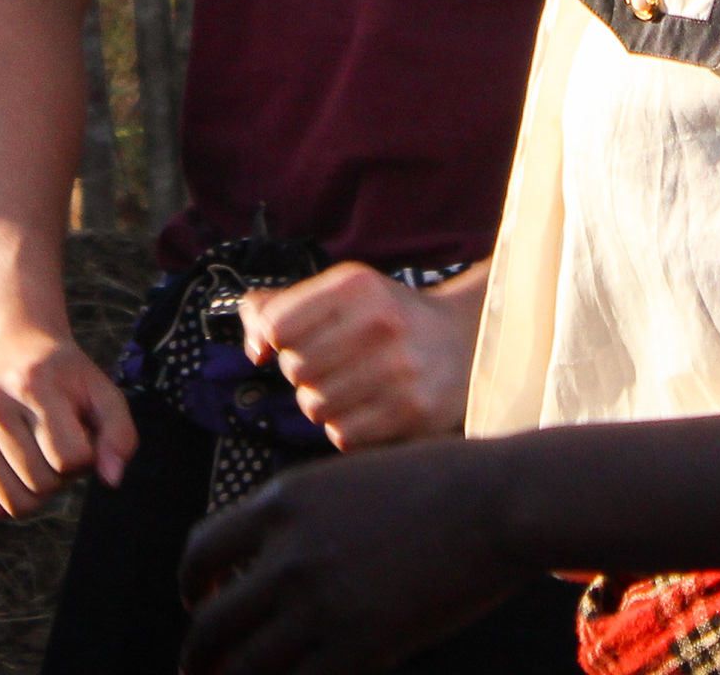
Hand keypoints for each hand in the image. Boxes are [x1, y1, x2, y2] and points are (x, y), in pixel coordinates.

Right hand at [0, 319, 137, 521]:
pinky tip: (15, 467)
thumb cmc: (63, 378)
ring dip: (38, 491)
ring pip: (16, 504)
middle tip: (57, 444)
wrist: (10, 348)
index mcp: (32, 384)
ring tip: (38, 456)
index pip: (70, 458)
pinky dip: (10, 500)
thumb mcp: (101, 392)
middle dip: (62, 475)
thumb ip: (120, 434)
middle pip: (42, 484)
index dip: (86, 456)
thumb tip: (112, 480)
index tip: (79, 433)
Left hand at [181, 441, 518, 674]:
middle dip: (200, 654)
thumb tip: (276, 557)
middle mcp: (286, 553)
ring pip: (244, 666)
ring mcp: (318, 604)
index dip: (193, 585)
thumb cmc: (440, 484)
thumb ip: (307, 515)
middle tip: (201, 668)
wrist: (496, 504)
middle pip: (212, 621)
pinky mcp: (355, 647)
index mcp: (282, 502)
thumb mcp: (350, 478)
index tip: (199, 602)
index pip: (202, 551)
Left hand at [238, 264, 475, 450]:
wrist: (467, 339)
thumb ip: (282, 307)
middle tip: (331, 365)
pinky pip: (342, 434)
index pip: (277, 325)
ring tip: (350, 387)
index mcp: (356, 286)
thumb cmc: (390, 316)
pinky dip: (346, 426)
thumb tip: (253, 347)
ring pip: (314, 406)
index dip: (276, 340)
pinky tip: (367, 407)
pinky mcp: (412, 411)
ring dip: (323, 402)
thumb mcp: (342, 293)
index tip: (293, 341)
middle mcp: (379, 323)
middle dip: (304, 372)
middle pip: (294, 369)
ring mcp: (399, 369)